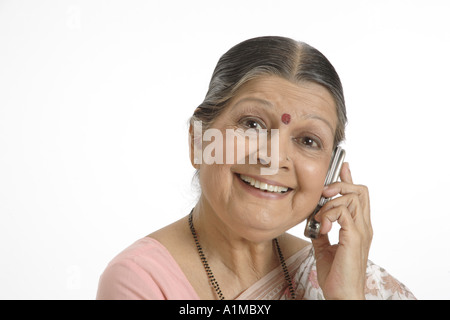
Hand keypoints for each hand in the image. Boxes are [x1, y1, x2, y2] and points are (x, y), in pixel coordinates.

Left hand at [311, 162, 372, 299]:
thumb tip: (314, 221)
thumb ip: (322, 232)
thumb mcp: (323, 248)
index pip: (359, 196)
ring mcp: (361, 231)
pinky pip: (343, 212)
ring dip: (331, 200)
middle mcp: (363, 226)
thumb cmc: (336, 275)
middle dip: (340, 184)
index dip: (350, 180)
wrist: (342, 294)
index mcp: (358, 228)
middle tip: (324, 191)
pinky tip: (321, 226)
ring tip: (319, 215)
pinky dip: (329, 213)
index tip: (342, 168)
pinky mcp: (353, 237)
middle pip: (360, 190)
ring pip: (353, 197)